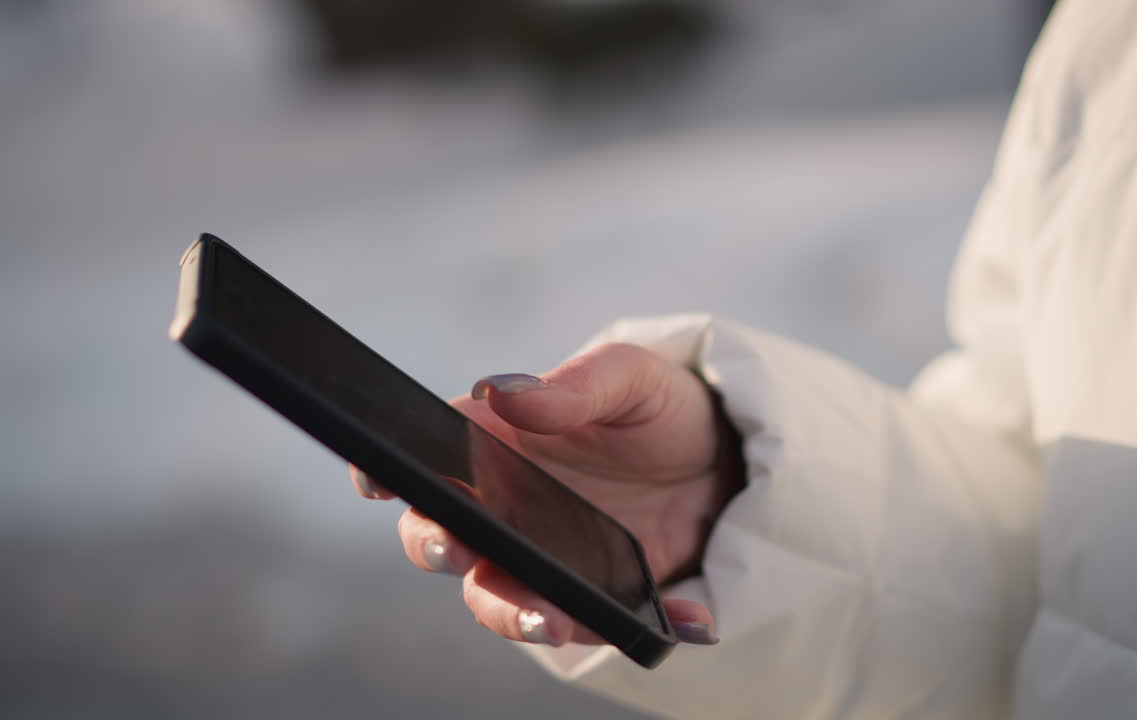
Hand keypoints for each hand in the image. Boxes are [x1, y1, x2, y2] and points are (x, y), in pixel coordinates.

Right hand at [351, 342, 743, 646]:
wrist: (721, 461)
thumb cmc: (659, 406)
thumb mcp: (631, 378)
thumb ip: (575, 386)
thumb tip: (507, 392)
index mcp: (494, 439)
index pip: (424, 455)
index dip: (386, 467)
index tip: (376, 477)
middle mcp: (502, 502)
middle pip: (441, 536)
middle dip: (437, 545)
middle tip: (457, 546)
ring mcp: (539, 553)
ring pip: (495, 595)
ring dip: (512, 611)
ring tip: (550, 616)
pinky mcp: (586, 592)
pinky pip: (584, 621)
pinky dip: (618, 626)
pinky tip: (675, 618)